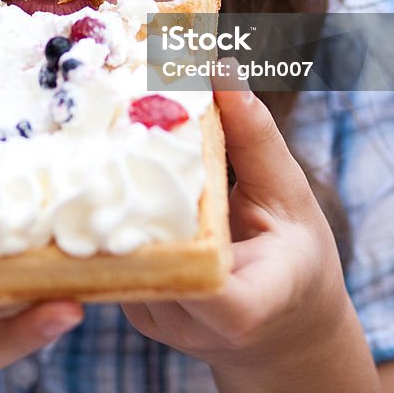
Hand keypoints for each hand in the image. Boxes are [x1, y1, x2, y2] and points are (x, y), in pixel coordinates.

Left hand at [121, 89, 377, 392]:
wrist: (282, 325)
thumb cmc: (295, 256)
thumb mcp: (289, 195)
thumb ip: (254, 138)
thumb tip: (222, 68)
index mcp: (243, 309)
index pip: (203, 279)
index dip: (169, 217)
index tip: (151, 148)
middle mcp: (189, 324)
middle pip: (145, 254)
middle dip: (124, 183)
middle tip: (106, 111)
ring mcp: (155, 320)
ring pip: (116, 253)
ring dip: (108, 190)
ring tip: (98, 123)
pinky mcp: (133, 306)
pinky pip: (112, 252)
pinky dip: (111, 206)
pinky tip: (103, 159)